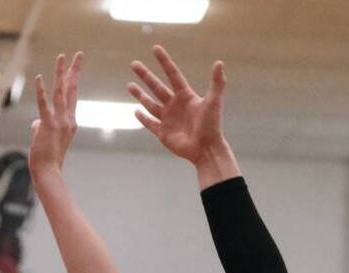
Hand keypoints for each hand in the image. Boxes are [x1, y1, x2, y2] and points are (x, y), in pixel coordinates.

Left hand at [29, 52, 81, 173]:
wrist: (48, 172)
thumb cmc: (46, 159)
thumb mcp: (44, 139)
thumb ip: (41, 127)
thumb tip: (36, 123)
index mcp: (70, 122)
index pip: (72, 96)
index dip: (73, 79)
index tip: (75, 65)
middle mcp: (69, 119)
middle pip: (72, 90)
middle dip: (74, 70)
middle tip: (78, 54)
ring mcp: (60, 122)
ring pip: (61, 93)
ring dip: (61, 74)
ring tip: (61, 57)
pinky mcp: (49, 126)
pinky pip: (45, 105)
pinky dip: (42, 91)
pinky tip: (40, 78)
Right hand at [128, 45, 226, 165]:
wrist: (206, 149)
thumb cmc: (211, 125)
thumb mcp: (213, 102)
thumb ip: (216, 83)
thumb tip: (219, 62)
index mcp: (186, 96)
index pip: (172, 75)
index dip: (164, 61)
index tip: (155, 48)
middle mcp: (175, 106)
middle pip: (157, 87)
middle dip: (145, 76)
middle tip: (134, 64)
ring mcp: (168, 119)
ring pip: (150, 104)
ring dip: (140, 95)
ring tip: (129, 85)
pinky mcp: (163, 133)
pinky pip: (150, 123)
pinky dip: (143, 118)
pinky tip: (136, 111)